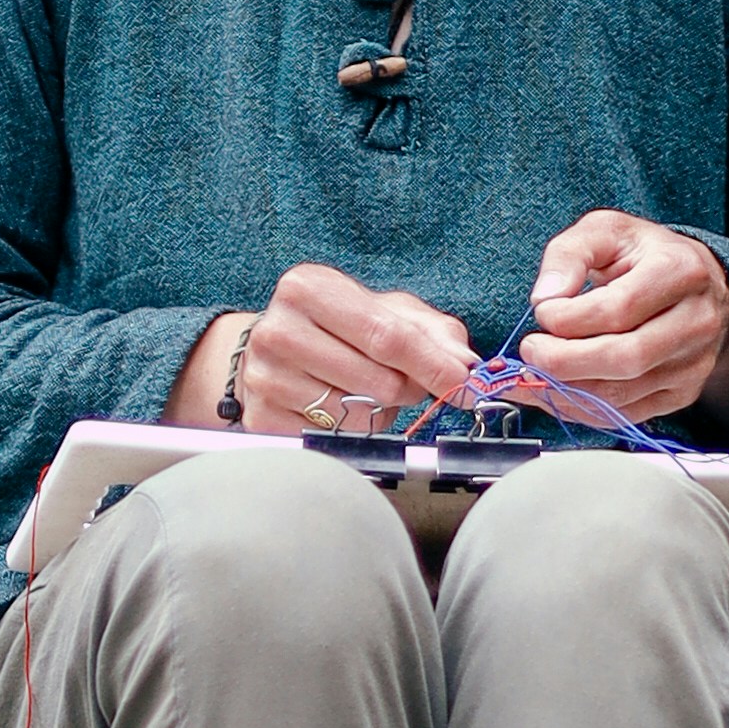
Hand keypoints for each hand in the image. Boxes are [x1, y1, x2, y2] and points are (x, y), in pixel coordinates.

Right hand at [167, 266, 476, 433]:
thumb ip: (434, 332)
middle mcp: (278, 330)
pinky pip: (333, 439)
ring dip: (377, 411)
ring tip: (360, 388)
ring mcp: (265, 377)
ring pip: (358, 416)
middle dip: (407, 389)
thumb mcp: (385, 311)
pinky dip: (348, 429)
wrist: (270, 351)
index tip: (463, 383)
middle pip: (378, 382)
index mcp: (309, 288)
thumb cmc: (338, 327)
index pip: (386, 335)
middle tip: (405, 382)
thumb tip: (466, 367)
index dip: (432, 364)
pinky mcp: (261, 418)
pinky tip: (335, 406)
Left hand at [517, 210, 728, 439]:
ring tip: (534, 373)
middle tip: (530, 351)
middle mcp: (696, 322)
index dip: (569, 318)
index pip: (619, 308)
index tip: (542, 311)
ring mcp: (692, 364)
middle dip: (563, 361)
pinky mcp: (682, 394)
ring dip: (566, 390)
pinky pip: (625, 415)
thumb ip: (569, 254)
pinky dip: (582, 409)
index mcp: (680, 271)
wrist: (699, 287)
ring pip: (622, 394)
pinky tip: (557, 391)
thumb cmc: (646, 257)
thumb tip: (544, 297)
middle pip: (624, 358)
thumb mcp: (606, 231)